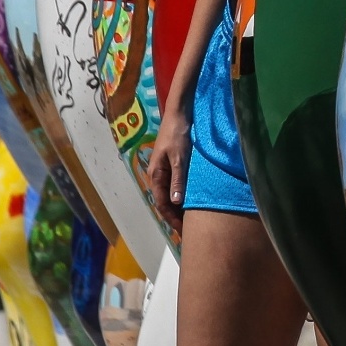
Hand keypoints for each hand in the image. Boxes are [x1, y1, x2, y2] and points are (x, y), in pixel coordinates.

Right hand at [147, 115, 191, 229]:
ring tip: (189, 220)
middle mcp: (157, 174)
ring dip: (177, 207)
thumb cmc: (178, 135)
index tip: (182, 230)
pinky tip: (190, 201)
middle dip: (173, 216)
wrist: (179, 114)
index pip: (161, 203)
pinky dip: (180, 196)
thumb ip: (177, 180)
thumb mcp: (180, 158)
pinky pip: (174, 185)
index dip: (171, 217)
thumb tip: (176, 202)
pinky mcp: (171, 165)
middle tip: (187, 230)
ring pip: (169, 194)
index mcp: (155, 174)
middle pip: (163, 201)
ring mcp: (163, 170)